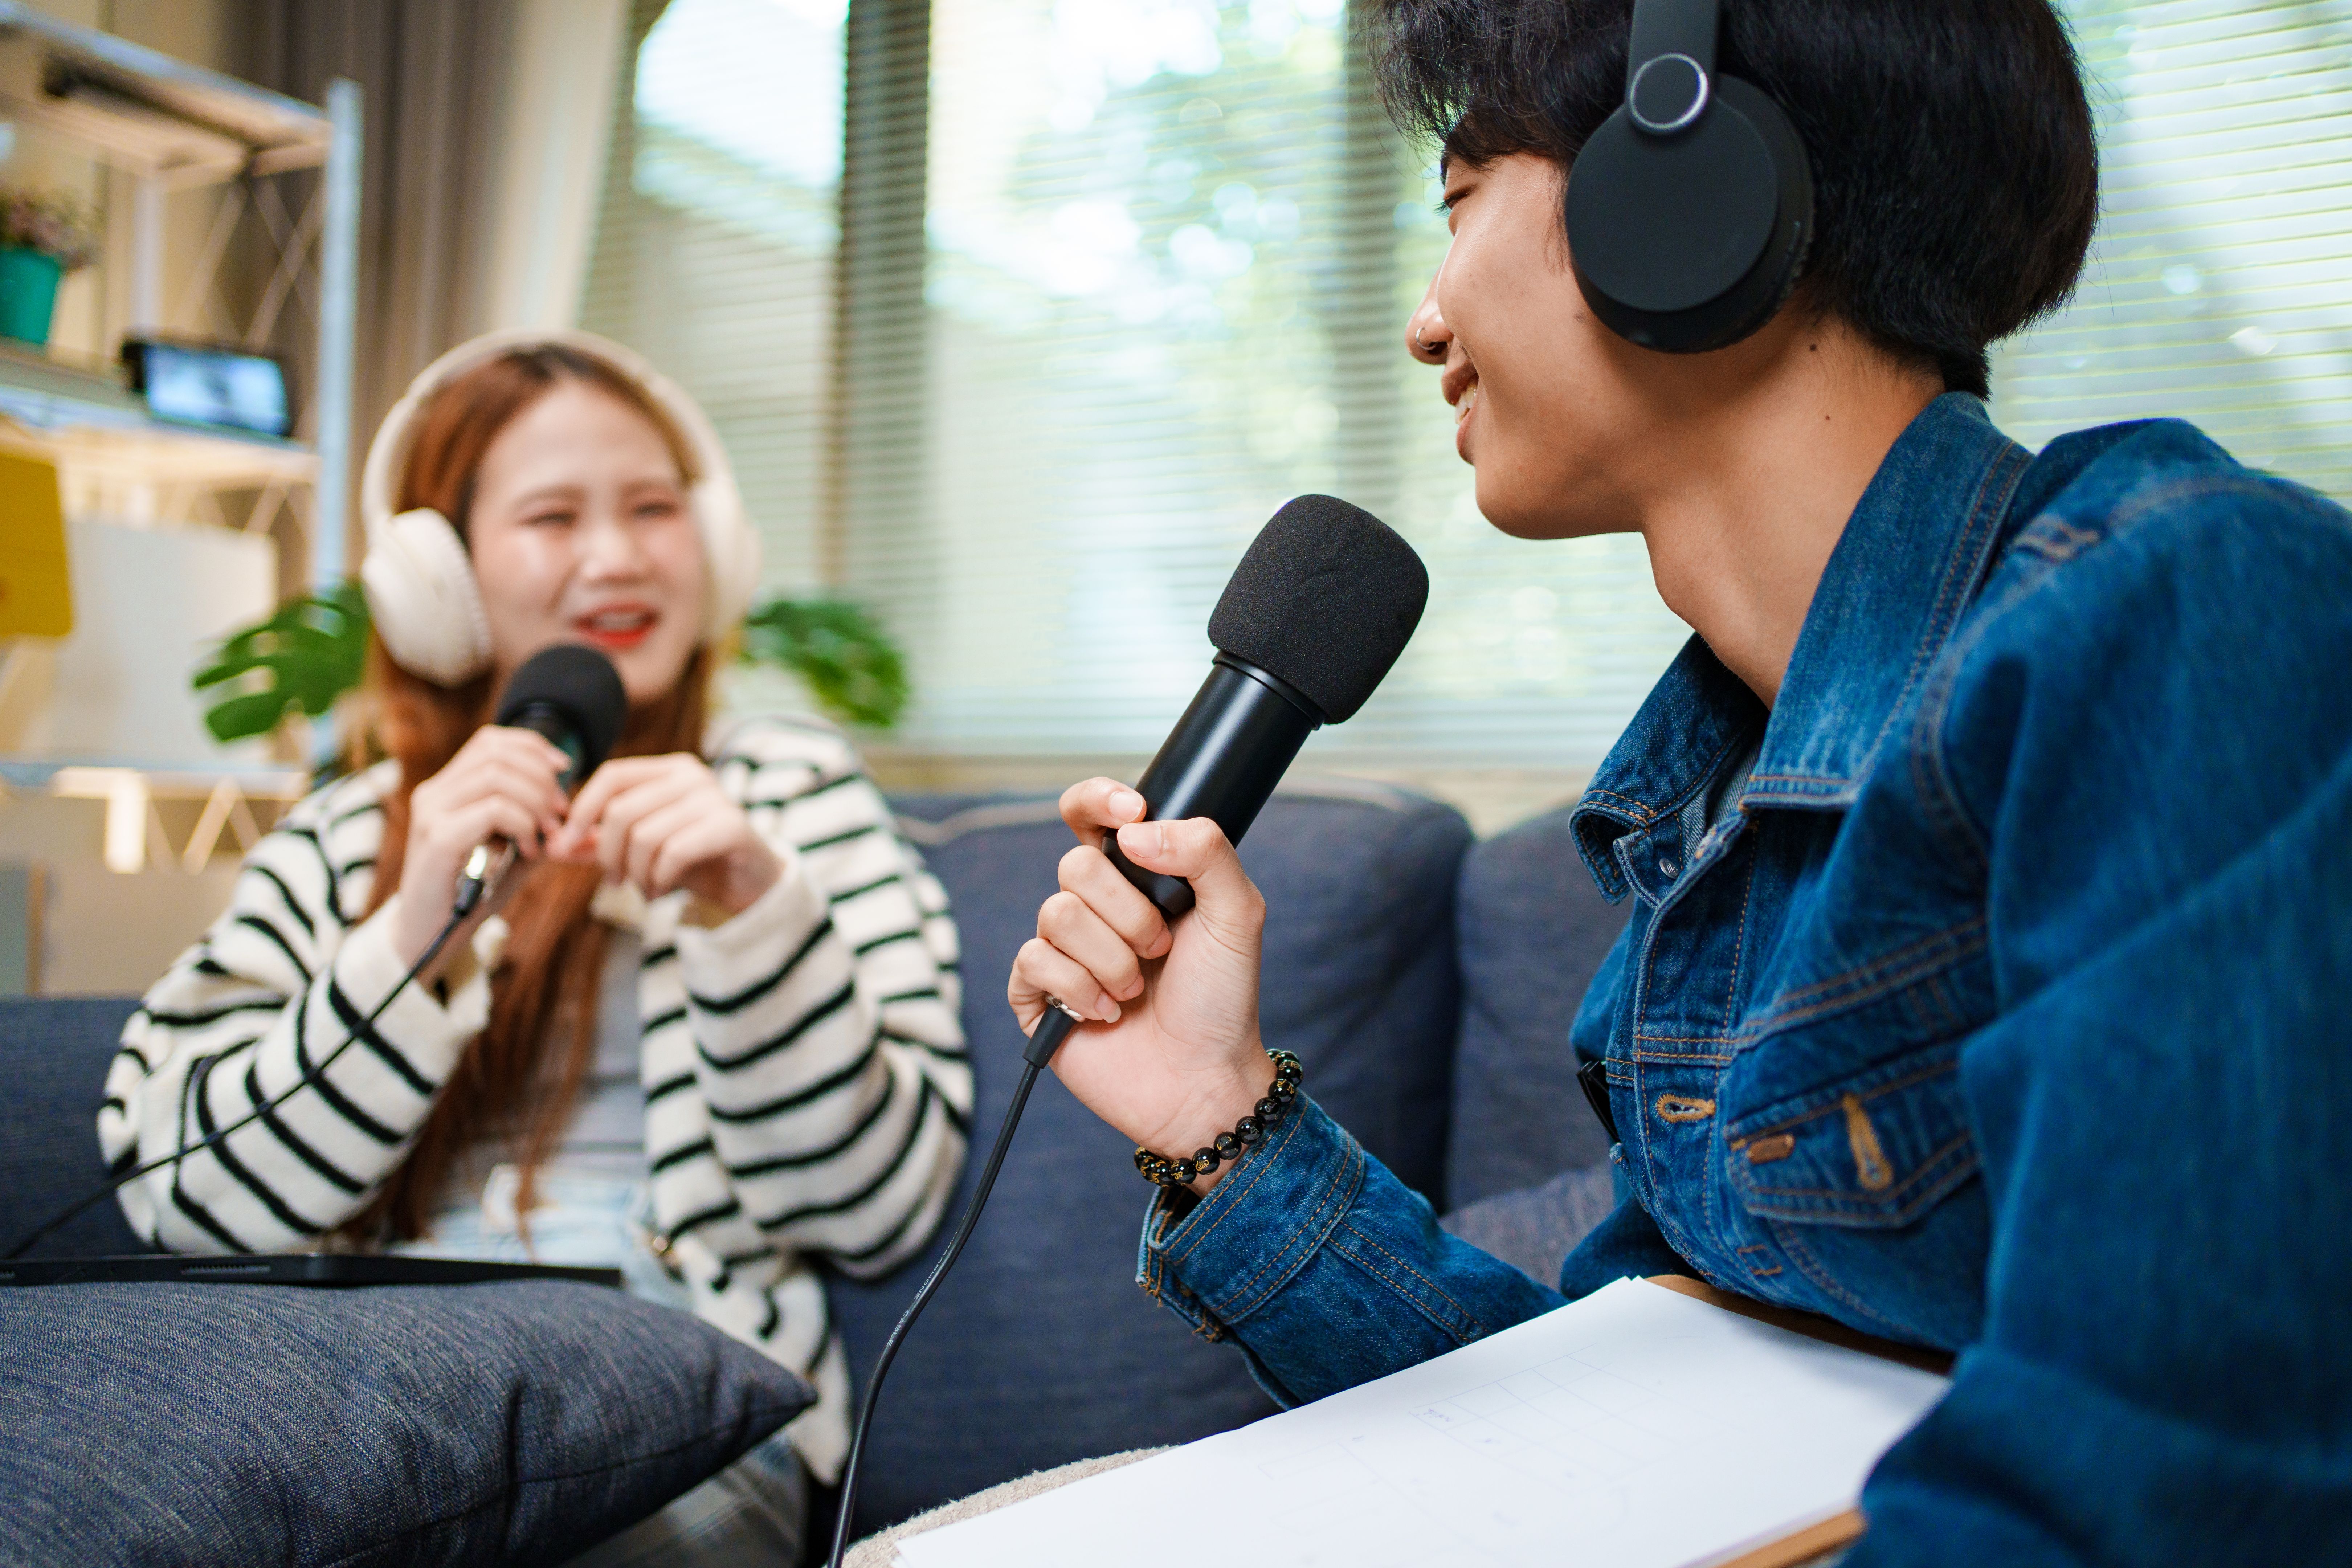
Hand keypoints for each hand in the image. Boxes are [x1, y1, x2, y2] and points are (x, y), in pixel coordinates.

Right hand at [393, 724, 571, 969]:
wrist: (431, 935)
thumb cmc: (474, 892)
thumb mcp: (517, 853)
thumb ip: (545, 831)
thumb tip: (591, 826)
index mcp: (448, 787)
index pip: (491, 741)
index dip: (533, 747)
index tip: (564, 772)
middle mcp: (434, 792)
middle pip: (497, 753)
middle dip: (541, 780)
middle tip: (559, 816)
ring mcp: (431, 813)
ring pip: (497, 777)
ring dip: (535, 803)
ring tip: (546, 834)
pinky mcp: (436, 838)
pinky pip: (492, 810)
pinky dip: (522, 825)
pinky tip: (528, 850)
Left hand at [549, 753, 782, 916]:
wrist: (752, 882)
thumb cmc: (693, 860)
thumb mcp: (639, 849)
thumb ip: (597, 844)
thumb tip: (550, 847)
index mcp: (669, 770)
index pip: (611, 776)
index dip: (582, 811)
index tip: (567, 846)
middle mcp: (692, 775)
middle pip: (621, 810)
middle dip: (607, 853)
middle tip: (614, 880)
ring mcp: (714, 798)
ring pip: (644, 835)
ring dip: (634, 872)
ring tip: (642, 889)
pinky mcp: (730, 826)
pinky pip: (673, 852)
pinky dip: (657, 880)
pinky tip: (659, 892)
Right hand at [1008, 778, 1268, 1192]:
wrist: (1204, 1080)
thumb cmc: (1222, 999)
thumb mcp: (1238, 913)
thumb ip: (1204, 850)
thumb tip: (1134, 832)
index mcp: (1137, 877)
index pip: (1091, 814)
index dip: (1098, 800)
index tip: (1131, 815)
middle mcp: (1095, 908)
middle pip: (1076, 865)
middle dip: (1128, 913)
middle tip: (1159, 950)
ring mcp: (1063, 950)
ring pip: (1056, 913)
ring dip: (1110, 958)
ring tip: (1136, 990)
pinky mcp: (1038, 994)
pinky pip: (1034, 960)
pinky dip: (1079, 988)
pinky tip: (1106, 1013)